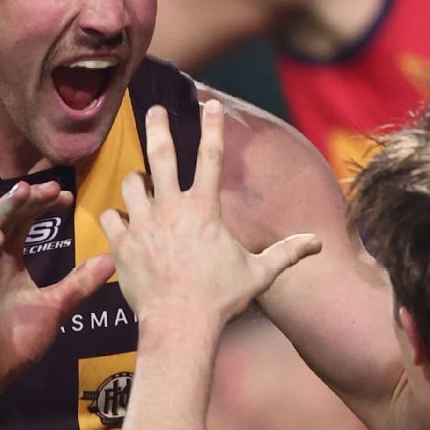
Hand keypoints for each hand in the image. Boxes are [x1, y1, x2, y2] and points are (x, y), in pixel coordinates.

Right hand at [0, 181, 114, 396]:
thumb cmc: (16, 340)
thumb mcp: (57, 306)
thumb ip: (80, 283)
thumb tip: (111, 259)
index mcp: (10, 261)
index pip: (24, 221)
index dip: (42, 205)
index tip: (66, 195)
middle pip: (6, 218)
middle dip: (27, 199)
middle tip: (51, 186)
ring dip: (2, 211)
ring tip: (22, 192)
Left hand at [100, 100, 321, 330]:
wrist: (180, 325)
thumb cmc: (221, 299)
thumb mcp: (259, 273)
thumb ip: (287, 252)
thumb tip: (318, 243)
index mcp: (204, 209)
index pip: (210, 156)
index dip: (212, 127)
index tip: (210, 103)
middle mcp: (171, 209)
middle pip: (160, 154)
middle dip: (157, 126)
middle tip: (155, 109)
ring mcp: (143, 224)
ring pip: (132, 183)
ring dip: (137, 179)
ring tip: (141, 181)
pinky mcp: (122, 244)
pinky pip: (111, 217)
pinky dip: (116, 216)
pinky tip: (122, 220)